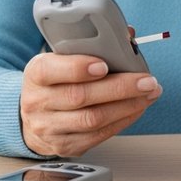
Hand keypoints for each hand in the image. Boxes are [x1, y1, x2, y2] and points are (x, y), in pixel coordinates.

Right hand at [20, 52, 161, 156]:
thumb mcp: (59, 60)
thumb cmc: (53, 83)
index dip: (78, 68)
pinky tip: (137, 109)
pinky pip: (98, 136)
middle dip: (119, 88)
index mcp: (35, 74)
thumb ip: (89, 47)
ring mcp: (49, 128)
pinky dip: (122, 121)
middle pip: (80, 97)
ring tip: (149, 94)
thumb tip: (129, 35)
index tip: (104, 65)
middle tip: (146, 81)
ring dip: (127, 106)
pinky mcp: (65, 145)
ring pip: (92, 119)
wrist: (32, 119)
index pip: (51, 70)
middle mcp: (38, 102)